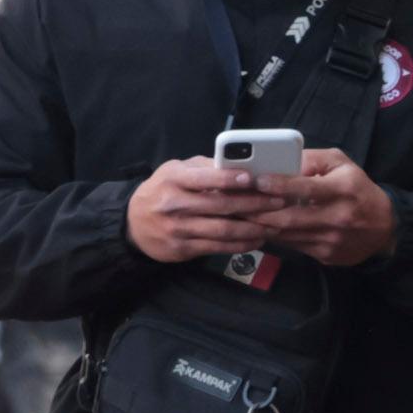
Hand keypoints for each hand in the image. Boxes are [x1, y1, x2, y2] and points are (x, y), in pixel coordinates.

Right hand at [127, 157, 279, 263]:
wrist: (132, 224)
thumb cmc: (163, 191)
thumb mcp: (175, 171)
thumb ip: (205, 168)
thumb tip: (240, 164)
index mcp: (174, 179)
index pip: (205, 178)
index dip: (231, 179)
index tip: (254, 179)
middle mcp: (174, 204)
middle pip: (221, 206)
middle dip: (255, 204)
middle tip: (280, 202)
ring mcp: (178, 228)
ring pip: (223, 230)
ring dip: (253, 229)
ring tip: (275, 224)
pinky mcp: (183, 248)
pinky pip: (218, 248)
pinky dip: (242, 244)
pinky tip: (258, 239)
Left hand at [248, 149, 396, 266]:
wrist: (385, 228)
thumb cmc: (358, 190)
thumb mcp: (343, 164)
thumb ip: (313, 159)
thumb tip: (282, 163)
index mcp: (344, 190)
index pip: (305, 188)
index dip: (278, 184)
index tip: (256, 180)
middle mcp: (339, 217)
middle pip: (289, 216)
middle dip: (259, 210)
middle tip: (236, 202)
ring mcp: (332, 239)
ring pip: (287, 234)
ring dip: (262, 225)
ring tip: (242, 215)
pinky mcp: (327, 255)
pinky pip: (293, 245)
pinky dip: (275, 236)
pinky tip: (263, 227)